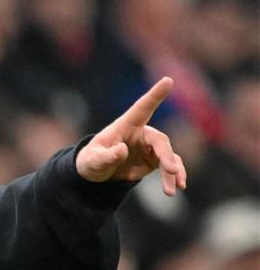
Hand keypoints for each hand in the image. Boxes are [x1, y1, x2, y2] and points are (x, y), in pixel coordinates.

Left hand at [76, 77, 186, 195]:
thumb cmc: (92, 160)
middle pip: (160, 141)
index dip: (155, 95)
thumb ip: (107, 156)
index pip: (142, 107)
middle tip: (171, 170)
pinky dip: (174, 177)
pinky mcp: (154, 160)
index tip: (168, 80)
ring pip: (168, 155)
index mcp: (126, 125)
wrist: (96, 173)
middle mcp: (142, 133)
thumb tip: (122, 151)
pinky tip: (179, 186)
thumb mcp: (94, 160)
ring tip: (173, 189)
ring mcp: (150, 147)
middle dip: (166, 156)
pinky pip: (169, 167)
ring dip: (172, 171)